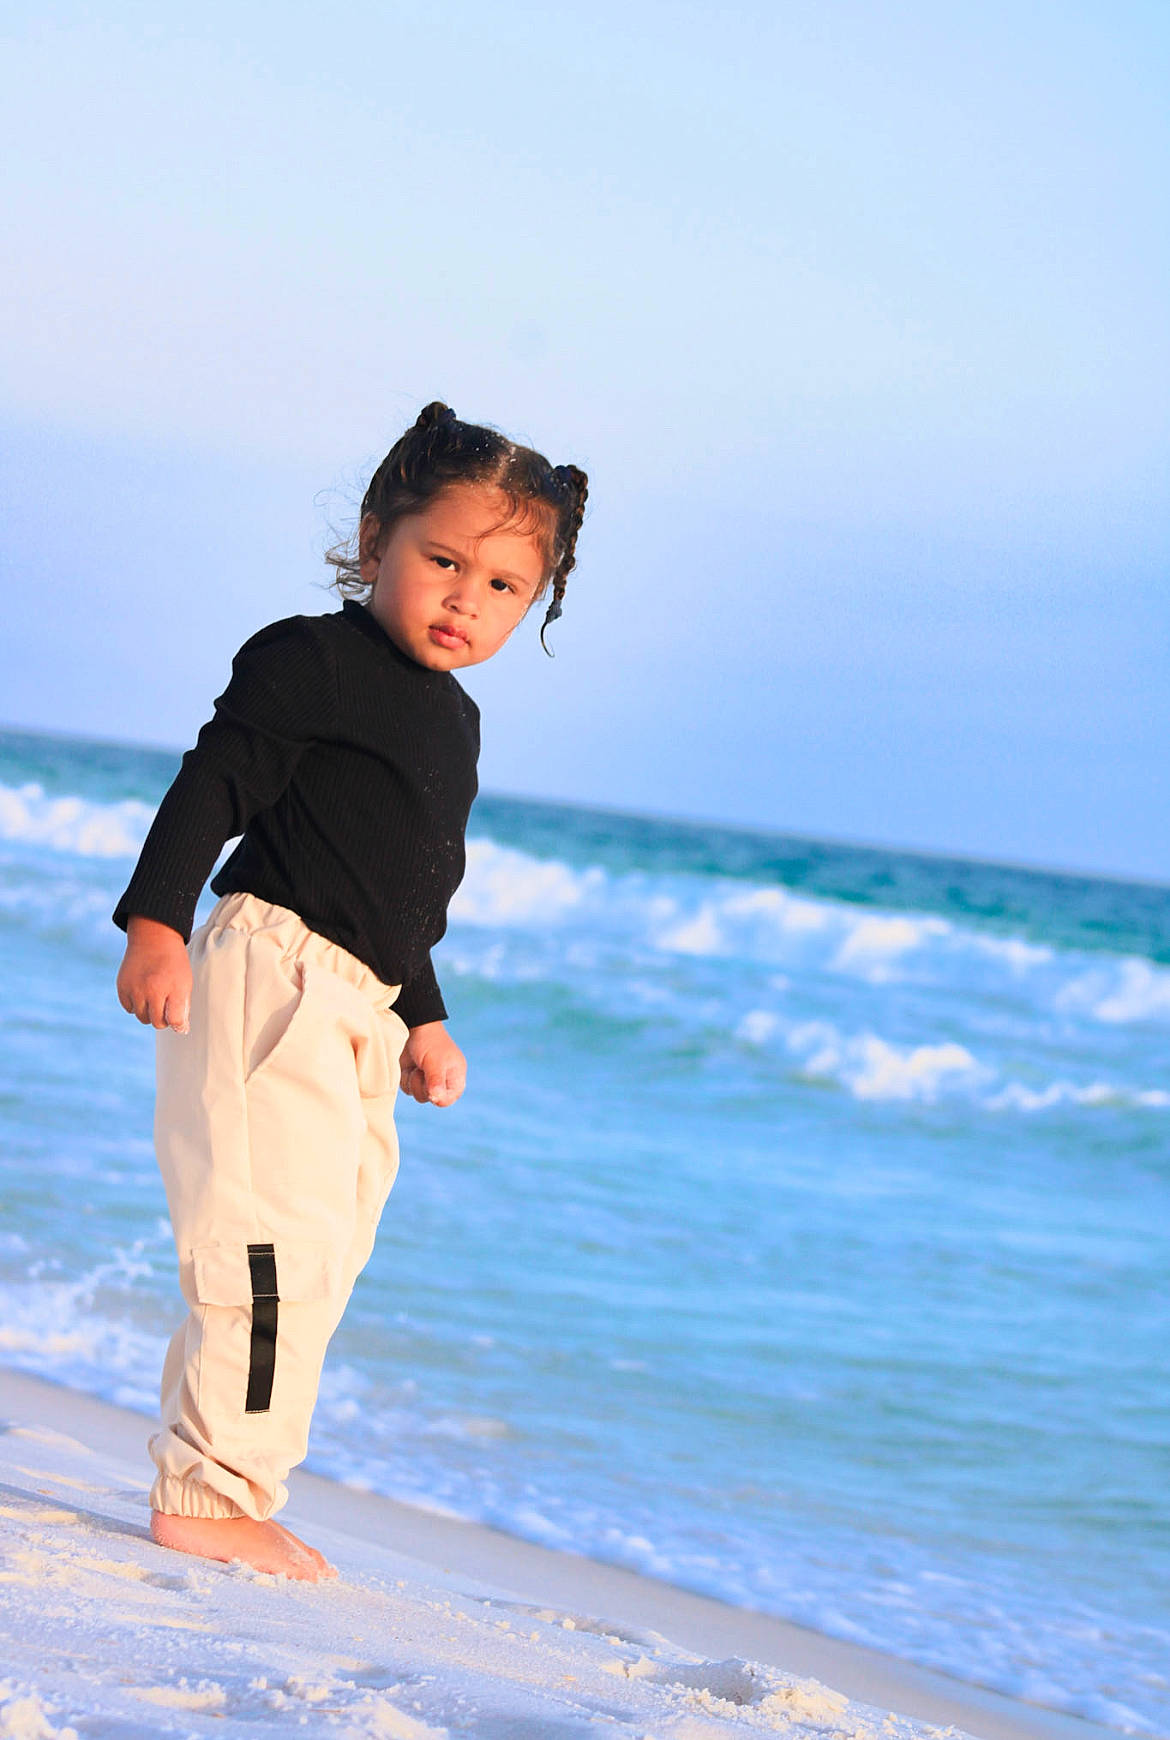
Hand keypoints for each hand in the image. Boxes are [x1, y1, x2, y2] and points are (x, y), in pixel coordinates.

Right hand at [116, 916, 192, 1033]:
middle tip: (167, 1003)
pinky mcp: (122, 986)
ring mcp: (134, 989)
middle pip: (156, 1022)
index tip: (178, 1018)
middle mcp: (151, 991)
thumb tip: (180, 1029)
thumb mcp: (186, 981)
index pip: (174, 1022)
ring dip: (149, 1011)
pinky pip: (129, 1008)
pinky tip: (142, 991)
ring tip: (155, 996)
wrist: (154, 938)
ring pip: (141, 1017)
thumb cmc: (173, 962)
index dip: (178, 1023)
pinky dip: (136, 1004)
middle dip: (163, 1017)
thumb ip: (183, 1006)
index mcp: (171, 989)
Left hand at [399, 1022, 465, 1106]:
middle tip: (422, 1070)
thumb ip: (436, 1082)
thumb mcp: (435, 1062)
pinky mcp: (413, 1078)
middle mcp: (442, 1082)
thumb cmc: (430, 1042)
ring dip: (413, 1080)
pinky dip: (405, 1077)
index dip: (437, 1097)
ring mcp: (427, 1080)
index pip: (447, 1100)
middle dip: (422, 1085)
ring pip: (417, 1095)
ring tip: (417, 1065)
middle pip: (430, 1099)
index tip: (429, 1088)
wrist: (414, 1027)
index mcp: (455, 1078)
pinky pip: (407, 1088)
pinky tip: (410, 1066)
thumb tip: (437, 1099)